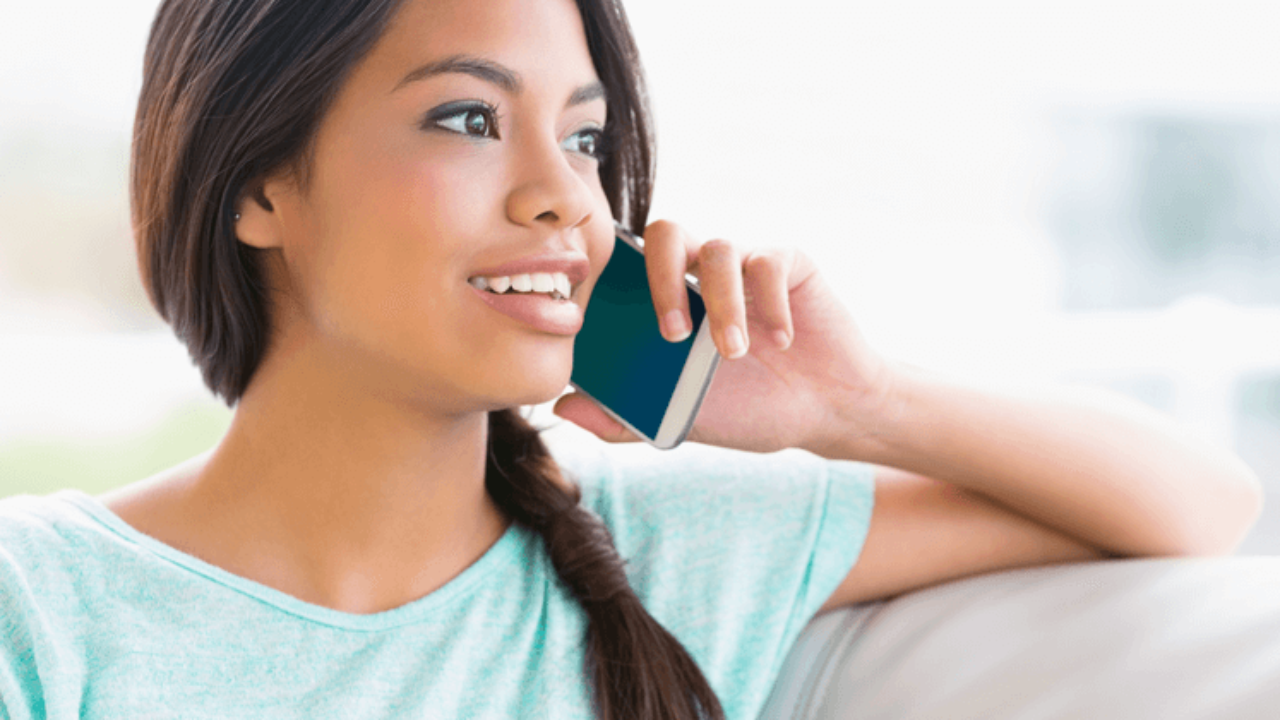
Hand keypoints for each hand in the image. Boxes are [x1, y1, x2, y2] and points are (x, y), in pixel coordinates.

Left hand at [553, 220, 892, 453]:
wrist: (826, 412)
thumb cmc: (750, 408)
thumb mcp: (683, 420)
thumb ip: (625, 417)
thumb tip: (561, 408)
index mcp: (669, 298)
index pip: (627, 263)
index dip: (612, 278)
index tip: (618, 326)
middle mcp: (702, 271)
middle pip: (664, 233)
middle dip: (661, 279)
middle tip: (672, 335)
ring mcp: (746, 263)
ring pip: (719, 250)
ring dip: (723, 305)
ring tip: (734, 354)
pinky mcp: (790, 262)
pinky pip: (769, 260)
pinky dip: (770, 303)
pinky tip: (780, 340)